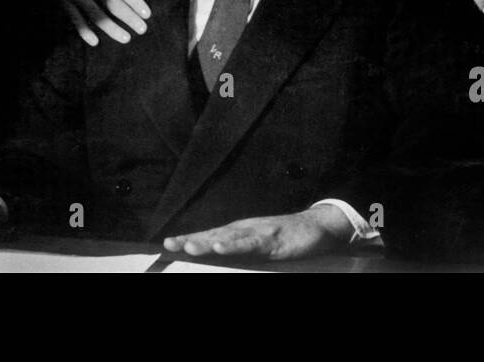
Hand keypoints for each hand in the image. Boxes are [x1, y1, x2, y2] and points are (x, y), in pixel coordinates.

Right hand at [33, 0, 150, 45]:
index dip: (135, 2)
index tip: (147, 14)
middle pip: (112, 4)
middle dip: (128, 18)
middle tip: (143, 29)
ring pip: (95, 15)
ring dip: (111, 29)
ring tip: (126, 38)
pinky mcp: (65, 1)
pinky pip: (75, 19)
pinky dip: (84, 32)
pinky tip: (95, 42)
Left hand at [162, 206, 350, 260]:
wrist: (315, 227)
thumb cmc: (283, 237)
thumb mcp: (258, 245)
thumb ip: (240, 251)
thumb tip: (217, 257)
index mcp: (238, 232)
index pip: (209, 235)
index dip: (189, 238)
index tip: (168, 243)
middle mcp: (243, 229)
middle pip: (212, 235)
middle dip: (190, 239)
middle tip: (169, 244)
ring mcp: (257, 232)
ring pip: (227, 238)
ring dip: (207, 242)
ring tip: (188, 246)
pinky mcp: (271, 240)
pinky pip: (250, 243)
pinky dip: (235, 244)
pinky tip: (222, 247)